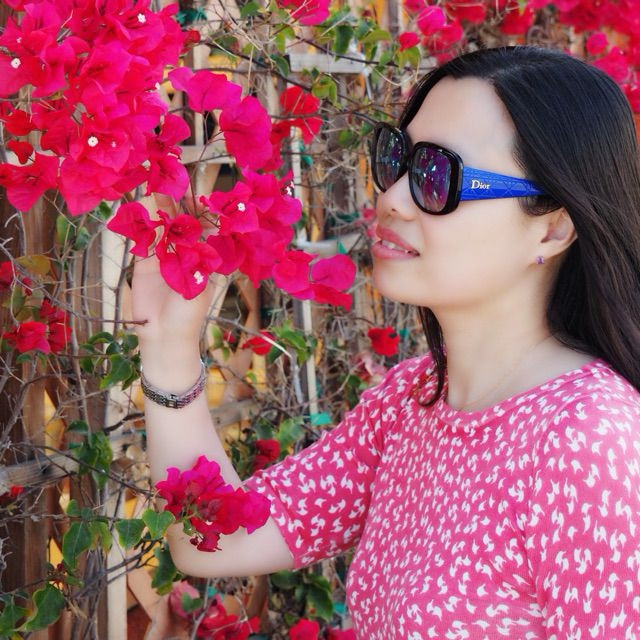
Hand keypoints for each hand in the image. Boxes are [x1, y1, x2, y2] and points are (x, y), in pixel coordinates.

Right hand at [130, 194, 221, 350]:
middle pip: (181, 221)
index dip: (200, 208)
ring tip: (156, 188)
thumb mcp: (199, 284)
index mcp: (204, 256)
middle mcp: (185, 252)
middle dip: (177, 201)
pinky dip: (139, 223)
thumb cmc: (190, 313)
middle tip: (172, 179)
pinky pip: (142, 238)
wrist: (164, 335)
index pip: (204, 226)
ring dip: (158, 208)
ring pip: (161, 226)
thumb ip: (194, 259)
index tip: (198, 191)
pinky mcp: (144, 262)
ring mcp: (164, 255)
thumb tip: (195, 234)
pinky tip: (137, 207)